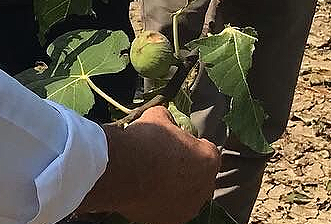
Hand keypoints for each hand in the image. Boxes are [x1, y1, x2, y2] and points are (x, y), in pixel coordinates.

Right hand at [76, 106, 220, 223]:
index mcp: (208, 159)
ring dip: (176, 188)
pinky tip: (146, 191)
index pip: (208, 151)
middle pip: (200, 176)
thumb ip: (167, 117)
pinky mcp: (171, 221)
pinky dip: (161, 202)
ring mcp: (189, 207)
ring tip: (154, 178)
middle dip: (188, 169)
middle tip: (166, 160)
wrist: (122, 171)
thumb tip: (165, 116)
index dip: (193, 146)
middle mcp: (205, 187)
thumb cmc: (144, 142)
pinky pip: (170, 209)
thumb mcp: (157, 117)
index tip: (177, 144)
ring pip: (187, 196)